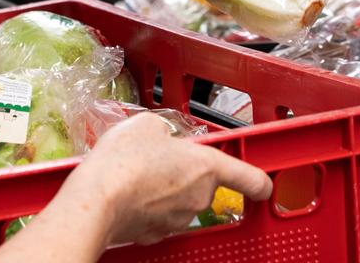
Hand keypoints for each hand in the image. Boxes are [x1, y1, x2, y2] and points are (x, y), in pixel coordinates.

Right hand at [67, 113, 271, 247]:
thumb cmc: (125, 159)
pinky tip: (127, 193)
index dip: (260, 181)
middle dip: (186, 172)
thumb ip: (164, 131)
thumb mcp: (147, 125)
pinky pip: (158, 214)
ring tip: (136, 174)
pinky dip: (147, 205)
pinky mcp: (155, 234)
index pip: (249, 179)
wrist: (95, 201)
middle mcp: (199, 197)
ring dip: (165, 188)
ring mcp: (178, 220)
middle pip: (204, 184)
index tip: (264, 185)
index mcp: (207, 167)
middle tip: (160, 158)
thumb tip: (160, 139)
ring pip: (179, 199)